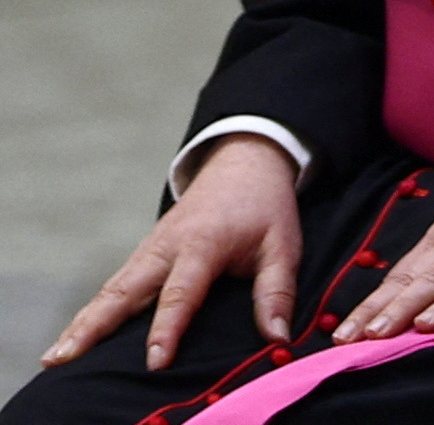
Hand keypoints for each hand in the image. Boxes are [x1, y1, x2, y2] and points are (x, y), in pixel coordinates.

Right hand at [45, 134, 300, 369]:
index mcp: (203, 243)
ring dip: (83, 322)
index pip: (181, 292)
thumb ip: (277, 291)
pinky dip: (93, 311)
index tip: (155, 361)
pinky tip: (76, 337)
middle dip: (94, 326)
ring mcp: (150, 249)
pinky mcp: (144, 254)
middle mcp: (167, 247)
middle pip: (124, 289)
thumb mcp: (284, 245)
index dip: (168, 328)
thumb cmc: (265, 208)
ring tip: (55, 356)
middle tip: (64, 358)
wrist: (243, 164)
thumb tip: (277, 338)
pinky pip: (114, 286)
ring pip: (111, 289)